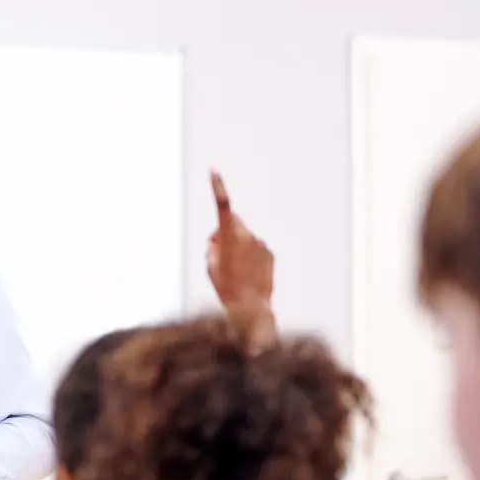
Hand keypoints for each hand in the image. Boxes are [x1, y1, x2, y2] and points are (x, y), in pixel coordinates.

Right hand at [207, 170, 277, 351]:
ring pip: (245, 238)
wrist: (251, 309)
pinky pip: (256, 249)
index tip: (213, 170)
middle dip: (224, 232)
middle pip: (232, 223)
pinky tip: (248, 275)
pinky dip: (250, 257)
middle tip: (218, 256)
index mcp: (229, 237)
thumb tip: (219, 238)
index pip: (222, 206)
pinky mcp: (269, 253)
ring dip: (238, 248)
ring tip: (236, 272)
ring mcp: (260, 244)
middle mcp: (247, 236)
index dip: (216, 187)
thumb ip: (212, 245)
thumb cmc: (226, 289)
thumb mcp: (210, 266)